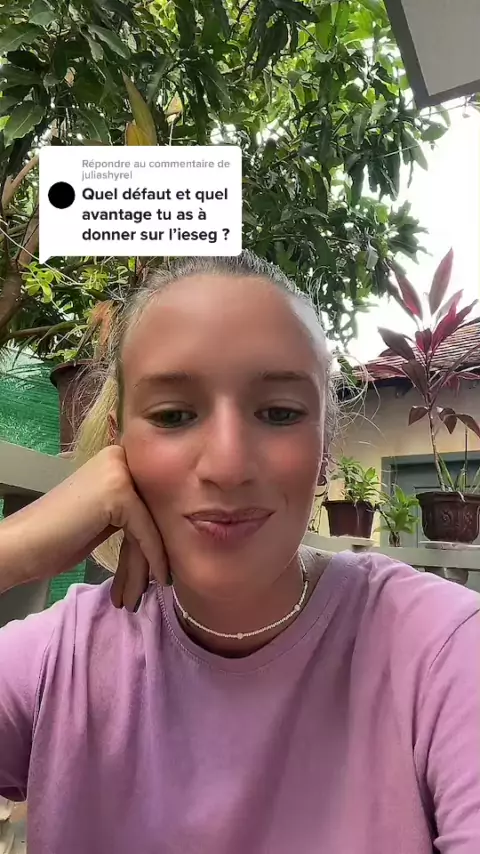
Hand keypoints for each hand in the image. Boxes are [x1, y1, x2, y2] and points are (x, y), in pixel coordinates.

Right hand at [51, 445, 167, 610]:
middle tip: (144, 590)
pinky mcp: (119, 492)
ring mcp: (119, 472)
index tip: (154, 573)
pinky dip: (150, 560)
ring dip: (144, 567)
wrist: (22, 545)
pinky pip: (145, 532)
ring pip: (149, 525)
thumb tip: (166, 526)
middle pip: (150, 514)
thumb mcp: (102, 517)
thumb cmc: (56, 538)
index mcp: (116, 458)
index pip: (149, 502)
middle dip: (149, 557)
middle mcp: (119, 457)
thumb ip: (130, 512)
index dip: (153, 540)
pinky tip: (148, 584)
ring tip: (134, 597)